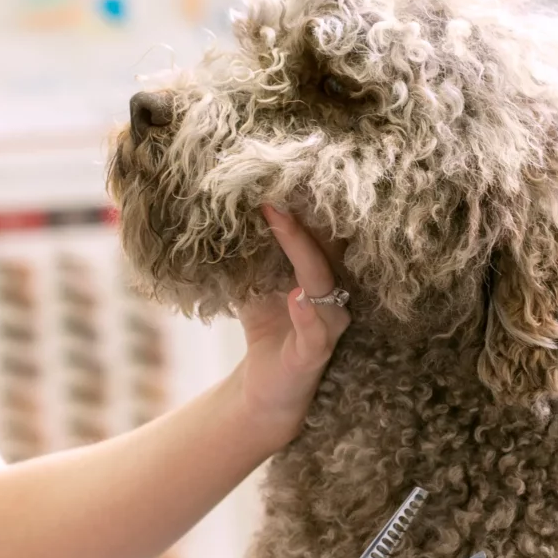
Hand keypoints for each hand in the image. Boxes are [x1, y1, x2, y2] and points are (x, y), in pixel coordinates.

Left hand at [236, 205, 348, 449]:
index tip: (278, 167)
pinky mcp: (316, 353)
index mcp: (322, 271)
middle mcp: (334, 292)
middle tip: (273, 183)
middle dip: (303, 213)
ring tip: (280, 221)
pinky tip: (294, 296)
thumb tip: (223, 208)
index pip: (320, 228)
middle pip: (326, 245)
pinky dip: (306, 311)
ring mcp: (329, 322)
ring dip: (301, 251)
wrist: (263, 390)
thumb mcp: (251, 282)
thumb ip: (247, 251)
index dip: (304, 199)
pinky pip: (318, 329)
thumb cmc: (265, 329)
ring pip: (323, 281)